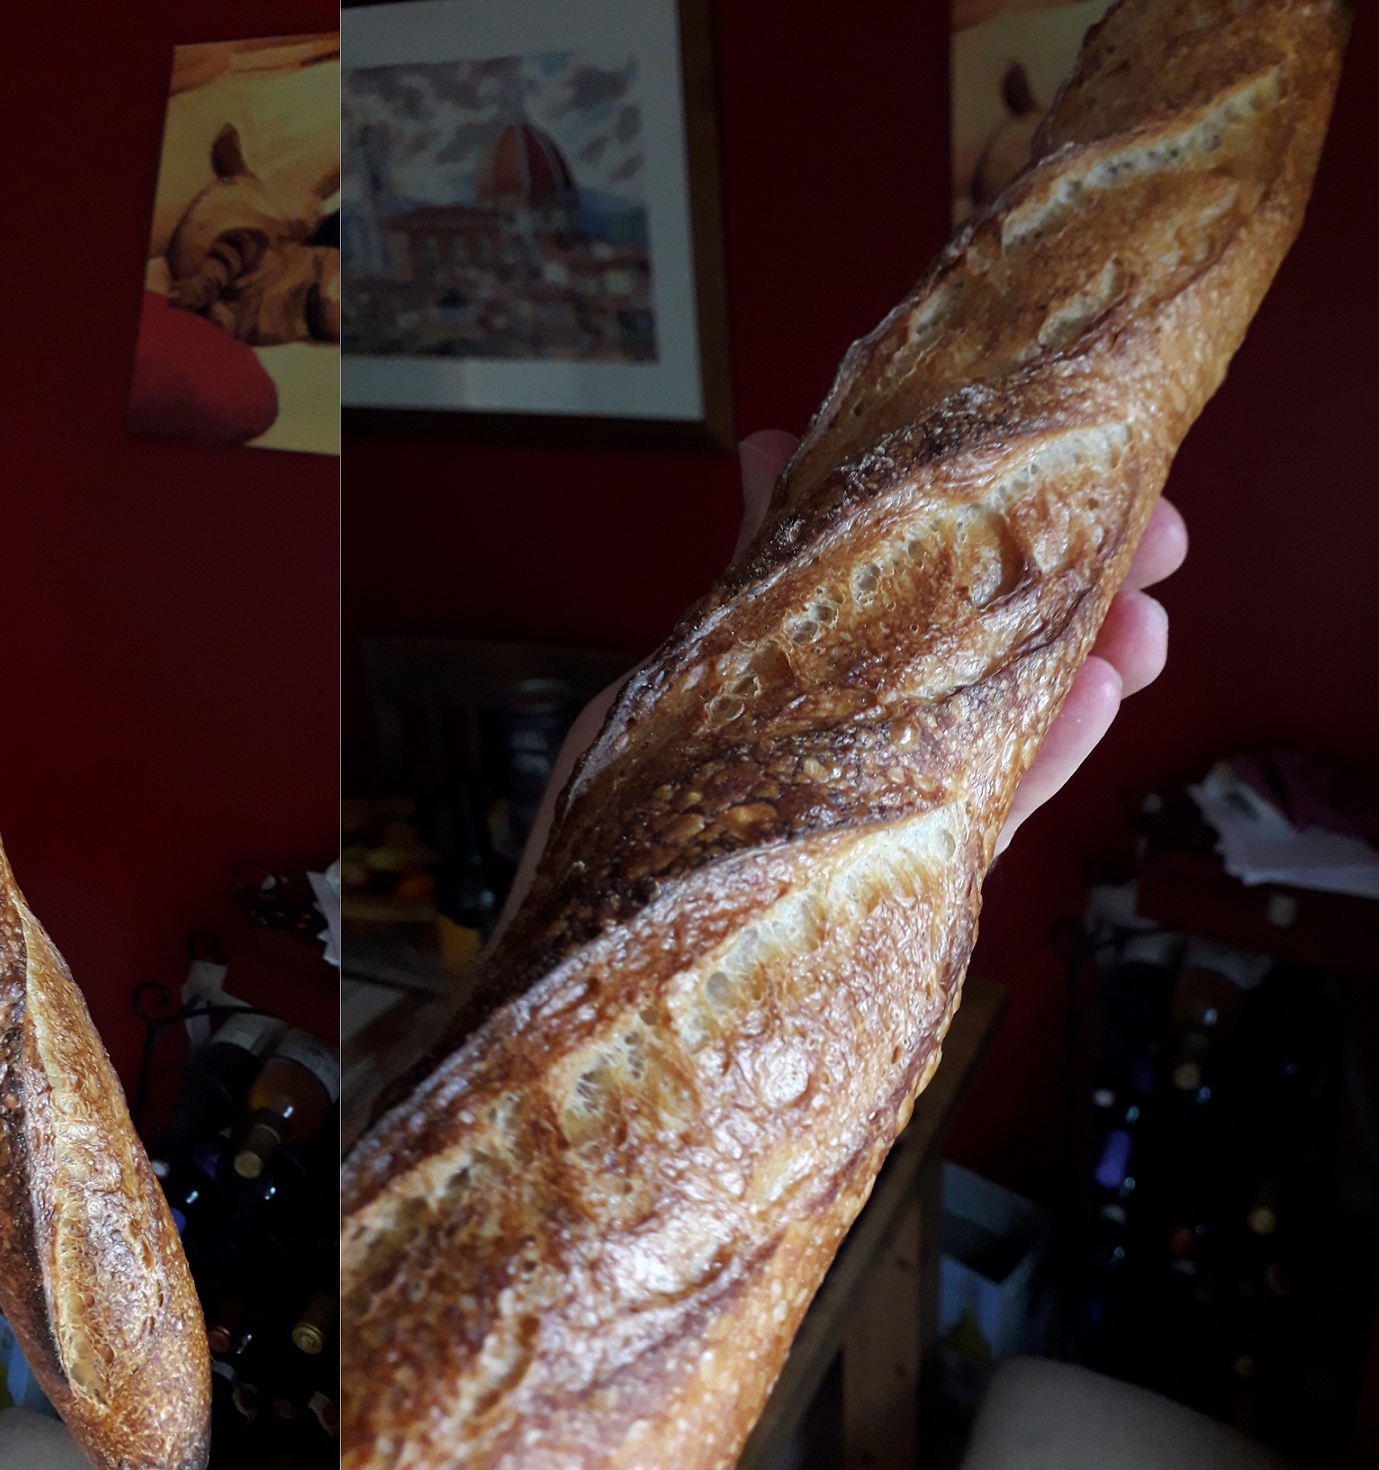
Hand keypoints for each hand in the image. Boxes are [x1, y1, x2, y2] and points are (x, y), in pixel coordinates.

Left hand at [494, 432, 1181, 941]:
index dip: (1009, 532)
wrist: (587, 1024)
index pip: (928, 587)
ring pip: (1007, 728)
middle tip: (1162, 539)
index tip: (1073, 472)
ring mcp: (882, 818)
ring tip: (1149, 623)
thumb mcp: (680, 681)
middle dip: (1077, 590)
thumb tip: (769, 446)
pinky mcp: (898, 895)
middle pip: (989, 653)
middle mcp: (854, 746)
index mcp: (805, 684)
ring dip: (1088, 668)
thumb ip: (751, 579)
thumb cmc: (600, 846)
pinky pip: (980, 814)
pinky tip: (1095, 701)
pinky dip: (1040, 757)